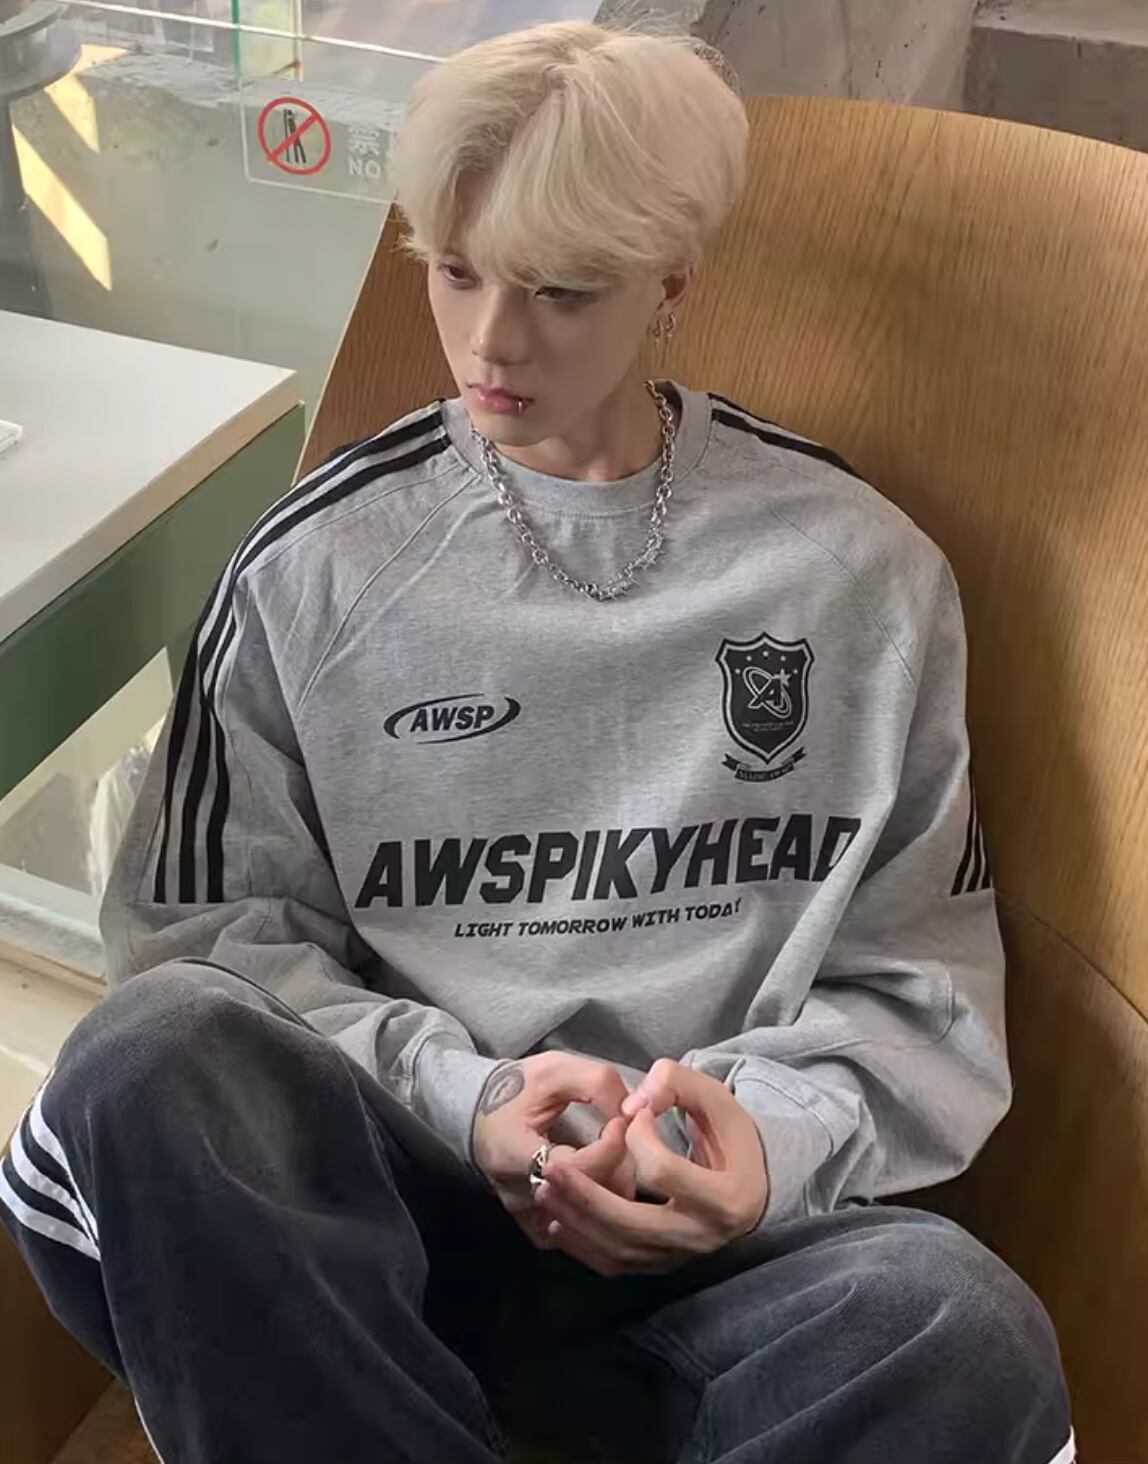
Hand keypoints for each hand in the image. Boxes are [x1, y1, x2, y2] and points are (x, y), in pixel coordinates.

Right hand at [473, 1053, 634, 1247]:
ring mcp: (526, 1216)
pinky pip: (577, 1230)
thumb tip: (634, 1112)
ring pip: (586, 1220)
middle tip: (627, 1141)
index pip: (578, 1167)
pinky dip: (597, 1209)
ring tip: (619, 1159)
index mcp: (512, 1153)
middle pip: (586, 1199)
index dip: (611, 1145)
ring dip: (613, 1190)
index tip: (620, 1121)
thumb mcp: (556, 1069)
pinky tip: (603, 1183)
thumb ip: (597, 1084)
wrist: (483, 1111)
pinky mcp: (534, 1226)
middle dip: (620, 1168)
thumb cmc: (519, 1088)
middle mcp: (517, 1194)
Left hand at [534, 1059, 767, 1276]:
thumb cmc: (730, 1136)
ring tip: (546, 1189)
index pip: (664, 1173)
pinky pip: (615, 1265)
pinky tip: (557, 1219)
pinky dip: (582, 1245)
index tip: (632, 1117)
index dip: (639, 1140)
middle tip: (551, 1168)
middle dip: (587, 1196)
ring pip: (619, 1251)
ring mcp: (680, 1257)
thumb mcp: (713, 1097)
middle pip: (633, 1225)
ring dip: (577, 1221)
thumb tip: (630, 1106)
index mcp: (725, 1196)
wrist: (748, 1187)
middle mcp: (702, 1237)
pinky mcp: (661, 1264)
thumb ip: (674, 1084)